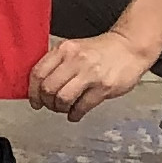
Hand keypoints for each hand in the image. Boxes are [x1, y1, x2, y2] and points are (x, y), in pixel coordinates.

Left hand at [30, 27, 157, 120]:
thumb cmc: (100, 50)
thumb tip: (39, 85)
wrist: (129, 48)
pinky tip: (75, 114)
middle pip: (48, 88)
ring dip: (60, 109)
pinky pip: (83, 106)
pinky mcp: (104, 87)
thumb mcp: (74, 48)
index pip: (38, 73)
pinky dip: (75, 114)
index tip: (34, 100)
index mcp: (64, 50)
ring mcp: (90, 74)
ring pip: (63, 99)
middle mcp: (75, 60)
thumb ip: (57, 63)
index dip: (32, 91)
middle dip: (46, 102)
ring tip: (63, 109)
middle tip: (50, 106)